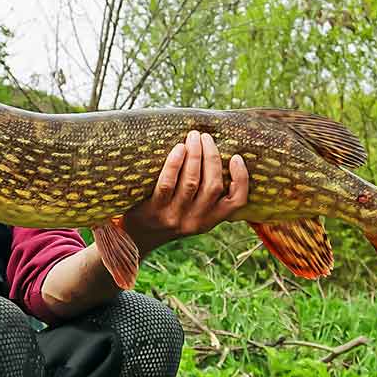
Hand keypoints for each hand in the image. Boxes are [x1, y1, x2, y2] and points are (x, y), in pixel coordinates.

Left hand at [122, 130, 247, 254]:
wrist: (135, 238)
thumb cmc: (167, 217)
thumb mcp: (192, 215)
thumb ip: (205, 197)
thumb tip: (217, 157)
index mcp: (209, 220)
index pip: (236, 202)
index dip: (241, 179)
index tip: (236, 157)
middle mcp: (195, 221)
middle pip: (212, 185)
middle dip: (212, 157)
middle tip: (206, 137)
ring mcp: (175, 217)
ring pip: (191, 182)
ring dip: (195, 155)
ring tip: (193, 137)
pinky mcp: (154, 211)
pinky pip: (167, 184)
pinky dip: (175, 164)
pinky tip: (178, 148)